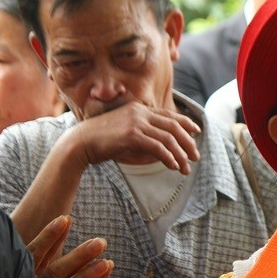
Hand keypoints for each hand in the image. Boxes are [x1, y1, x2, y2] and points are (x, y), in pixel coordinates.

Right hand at [71, 102, 200, 173]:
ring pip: (168, 138)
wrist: (79, 142)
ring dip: (180, 154)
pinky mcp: (132, 135)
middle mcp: (140, 112)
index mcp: (139, 109)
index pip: (169, 115)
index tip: (197, 131)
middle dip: (188, 142)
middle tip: (196, 156)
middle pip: (173, 126)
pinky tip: (174, 166)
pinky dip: (168, 157)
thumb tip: (162, 147)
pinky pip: (158, 146)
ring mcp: (136, 122)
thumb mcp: (125, 133)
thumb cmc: (101, 140)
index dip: (186, 123)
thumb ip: (143, 134)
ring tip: (186, 168)